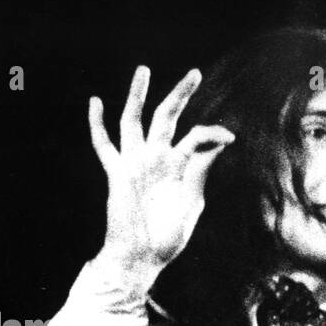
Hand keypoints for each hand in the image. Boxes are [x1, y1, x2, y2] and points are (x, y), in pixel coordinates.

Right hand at [88, 66, 234, 284]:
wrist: (142, 257)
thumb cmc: (168, 236)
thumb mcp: (192, 201)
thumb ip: (200, 171)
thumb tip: (216, 144)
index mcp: (178, 167)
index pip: (196, 139)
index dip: (213, 134)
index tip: (230, 139)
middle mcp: (156, 159)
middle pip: (167, 118)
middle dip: (180, 95)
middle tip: (195, 72)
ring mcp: (135, 164)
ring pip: (133, 121)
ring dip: (137, 95)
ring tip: (144, 69)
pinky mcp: (117, 173)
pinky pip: (104, 145)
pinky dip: (97, 125)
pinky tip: (96, 102)